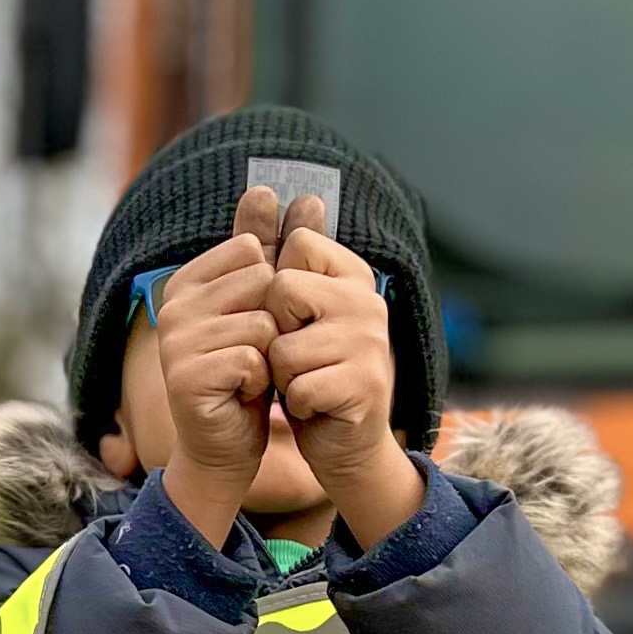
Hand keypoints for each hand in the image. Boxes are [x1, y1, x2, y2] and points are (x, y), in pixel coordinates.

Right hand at [154, 184, 286, 516]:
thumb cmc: (245, 374)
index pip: (254, 251)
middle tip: (253, 355)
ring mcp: (175, 339)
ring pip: (262, 323)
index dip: (271, 292)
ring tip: (246, 376)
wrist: (224, 444)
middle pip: (262, 283)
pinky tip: (240, 395)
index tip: (252, 323)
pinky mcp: (186, 375)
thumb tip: (268, 187)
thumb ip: (262, 246)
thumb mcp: (258, 304)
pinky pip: (253, 358)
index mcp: (187, 281)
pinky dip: (259, 381)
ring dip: (269, 356)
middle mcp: (173, 304)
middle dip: (274, 323)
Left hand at [267, 199, 422, 544]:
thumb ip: (275, 250)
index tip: (297, 317)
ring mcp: (372, 341)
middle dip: (277, 334)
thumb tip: (261, 190)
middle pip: (282, 290)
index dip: (278, 290)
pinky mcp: (366, 385)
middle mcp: (368, 299)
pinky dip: (299, 404)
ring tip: (309, 383)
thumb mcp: (289, 309)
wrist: (344, 443)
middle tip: (300, 356)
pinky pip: (298, 386)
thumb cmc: (311, 372)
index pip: (295, 247)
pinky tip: (319, 407)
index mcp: (352, 274)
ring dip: (284, 375)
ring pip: (284, 346)